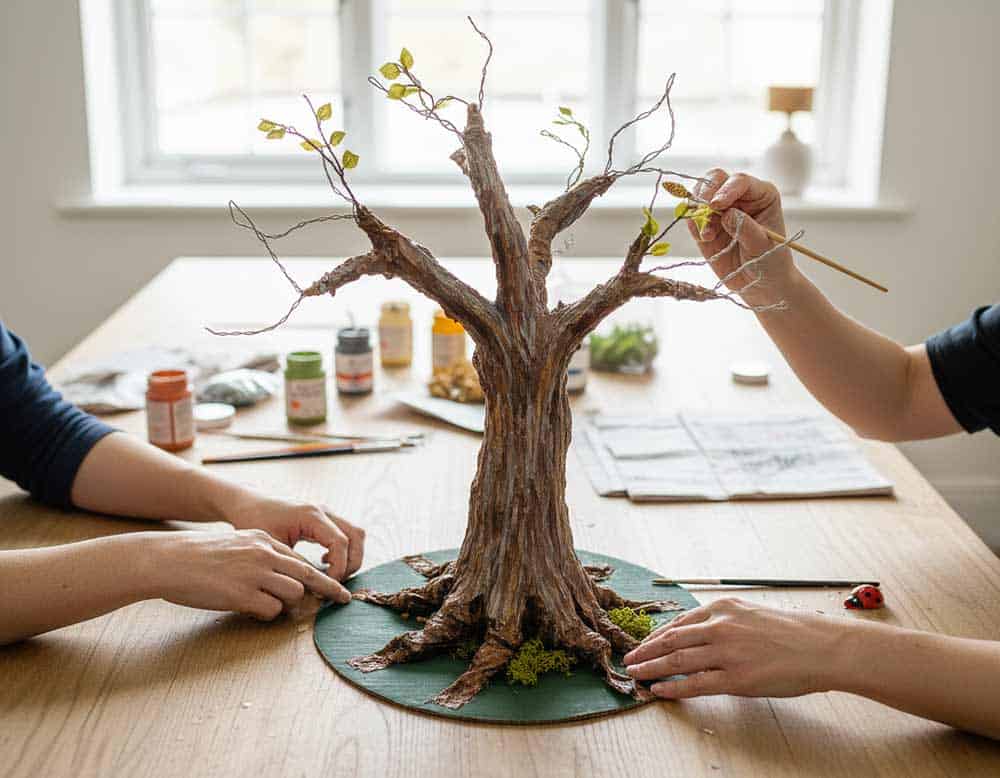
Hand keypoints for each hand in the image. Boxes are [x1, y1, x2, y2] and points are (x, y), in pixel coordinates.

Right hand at [151, 529, 351, 619]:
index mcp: (262, 540)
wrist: (168, 560)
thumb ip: (259, 556)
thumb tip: (280, 577)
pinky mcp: (242, 594)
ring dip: (286, 604)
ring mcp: (255, 574)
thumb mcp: (235, 544)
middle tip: (343, 600)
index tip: (335, 586)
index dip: (318, 575)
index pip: (300, 560)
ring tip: (267, 604)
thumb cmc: (197, 555)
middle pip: (308, 575)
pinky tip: (250, 610)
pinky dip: (266, 614)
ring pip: (293, 593)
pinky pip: (271, 610)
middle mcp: (264, 554)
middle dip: (328, 589)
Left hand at [223, 493, 364, 581]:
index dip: (339, 567)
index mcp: (311, 515)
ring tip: (332, 573)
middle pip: (356, 535)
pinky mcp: (324, 518)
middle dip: (352, 563)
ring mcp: (326, 512)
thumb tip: (310, 588)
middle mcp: (323, 510)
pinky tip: (324, 562)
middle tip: (335, 582)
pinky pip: (346, 533)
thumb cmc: (253, 522)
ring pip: (355, 533)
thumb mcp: (271, 546)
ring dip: (351, 556)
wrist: (247, 503)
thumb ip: (293, 564)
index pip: (340, 542)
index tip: (326, 585)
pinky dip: (344, 550)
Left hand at [623, 597, 844, 699]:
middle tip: (628, 659)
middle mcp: (719, 627)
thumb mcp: (750, 613)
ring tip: (635, 674)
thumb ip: (723, 621)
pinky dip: (673, 688)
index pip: (679, 622)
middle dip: (645, 651)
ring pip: (677, 661)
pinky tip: (659, 690)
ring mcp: (726, 653)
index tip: (642, 643)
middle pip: (671, 640)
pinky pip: (695, 685)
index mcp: (722, 608)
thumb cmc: (791, 631)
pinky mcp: (736, 679)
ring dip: (651, 668)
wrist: (821, 647)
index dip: (656, 635)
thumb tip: (698, 633)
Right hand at [689, 170, 794, 301]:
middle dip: (706, 193)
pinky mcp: (705, 225)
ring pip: (698, 194)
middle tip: (704, 210)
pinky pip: (691, 217)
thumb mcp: (763, 247)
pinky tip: (705, 239)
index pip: (740, 181)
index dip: (726, 190)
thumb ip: (747, 229)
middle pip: (715, 178)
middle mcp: (739, 196)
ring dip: (697, 211)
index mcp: (761, 194)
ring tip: (707, 235)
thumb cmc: (770, 262)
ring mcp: (720, 209)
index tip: (716, 205)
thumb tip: (726, 215)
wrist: (760, 284)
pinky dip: (693, 226)